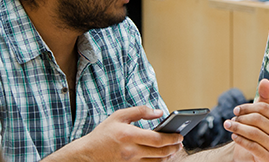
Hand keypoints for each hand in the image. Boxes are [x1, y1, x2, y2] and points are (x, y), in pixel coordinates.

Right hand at [54, 106, 181, 160]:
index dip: (172, 138)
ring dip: (168, 156)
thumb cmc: (104, 133)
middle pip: (160, 152)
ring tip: (174, 149)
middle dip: (174, 148)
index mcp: (129, 135)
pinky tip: (162, 156)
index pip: (157, 139)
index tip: (180, 135)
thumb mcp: (119, 116)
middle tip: (180, 143)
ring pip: (156, 161)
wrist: (88, 153)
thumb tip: (159, 112)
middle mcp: (131, 151)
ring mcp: (130, 161)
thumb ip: (140, 111)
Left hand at [226, 79, 268, 161]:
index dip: (247, 107)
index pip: (264, 108)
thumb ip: (264, 98)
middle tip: (231, 120)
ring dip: (238, 128)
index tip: (236, 109)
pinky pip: (252, 146)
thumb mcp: (260, 114)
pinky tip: (234, 136)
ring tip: (229, 126)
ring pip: (254, 133)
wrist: (253, 154)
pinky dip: (240, 140)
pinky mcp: (268, 158)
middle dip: (241, 118)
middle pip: (258, 119)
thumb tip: (265, 81)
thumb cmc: (257, 131)